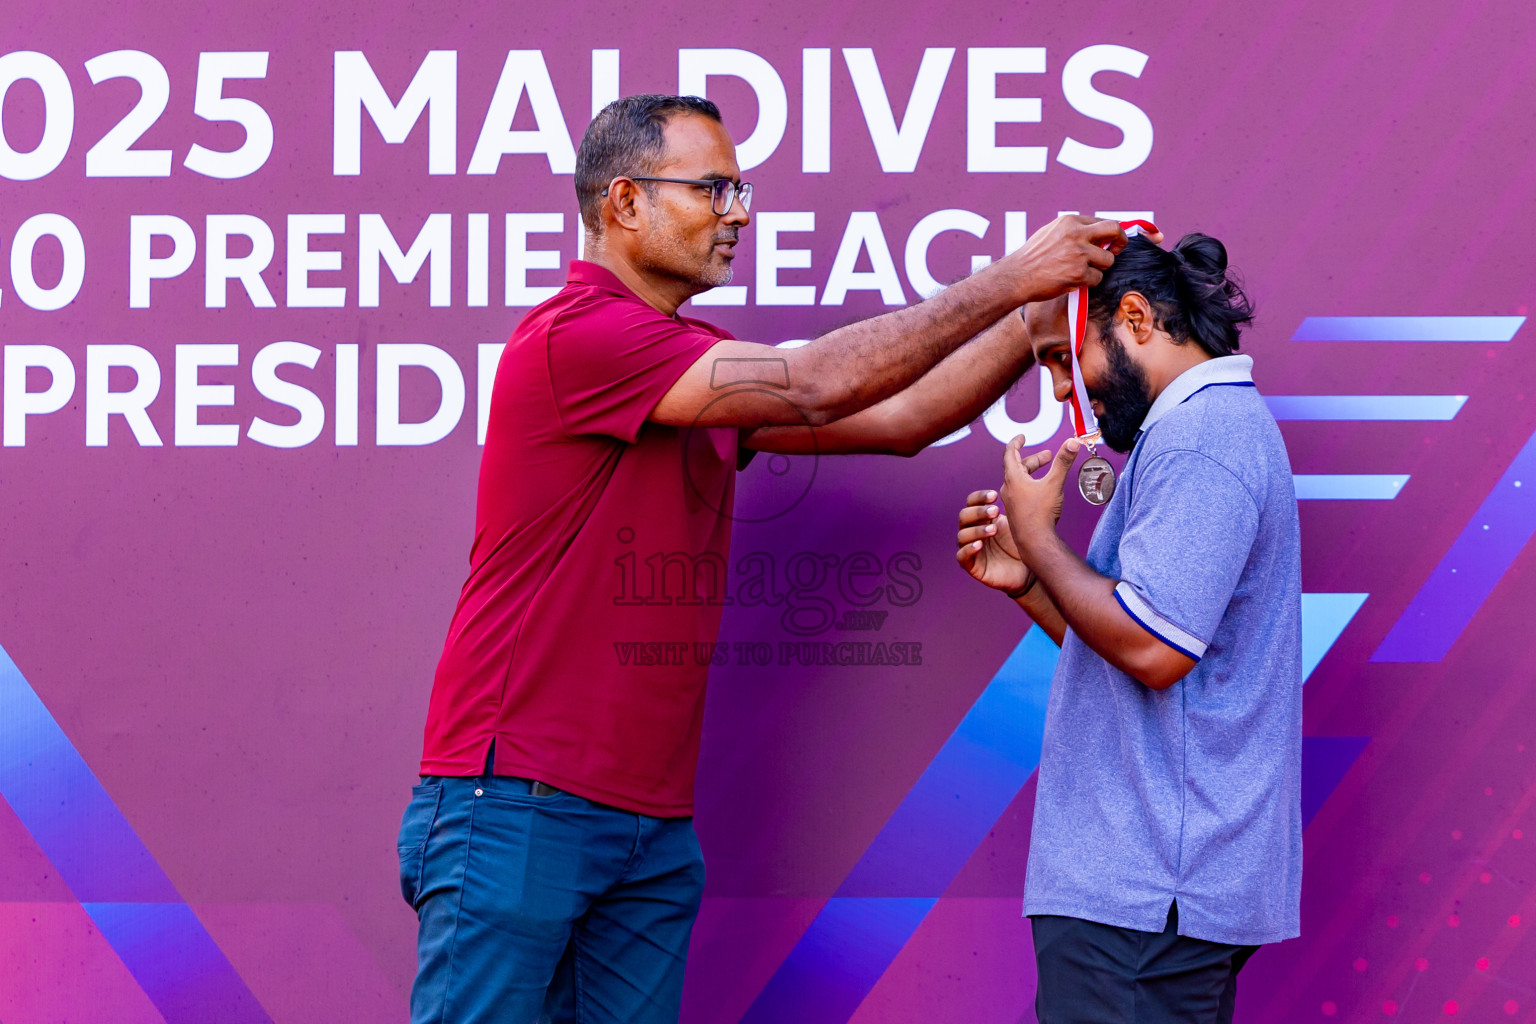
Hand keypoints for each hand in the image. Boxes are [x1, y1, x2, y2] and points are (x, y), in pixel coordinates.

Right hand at [956, 489, 1033, 594]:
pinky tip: (980, 544)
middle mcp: (973, 531)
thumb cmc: (1022, 544)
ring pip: (962, 535)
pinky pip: (962, 556)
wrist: (1030, 570)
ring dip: (976, 530)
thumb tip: (1019, 474)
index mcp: (982, 518)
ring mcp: (971, 548)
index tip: (995, 495)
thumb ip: (1012, 503)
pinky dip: (968, 549)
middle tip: (995, 511)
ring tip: (993, 529)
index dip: (979, 497)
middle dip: (978, 512)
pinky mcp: (972, 566)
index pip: (972, 502)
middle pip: (964, 516)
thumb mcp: (1016, 521)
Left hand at [999, 435, 1080, 552]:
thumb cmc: (1041, 513)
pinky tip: (1043, 492)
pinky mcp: (1017, 512)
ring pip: (1020, 481)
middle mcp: (1009, 489)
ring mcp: (1011, 502)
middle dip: (1034, 460)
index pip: (1010, 454)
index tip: (1022, 437)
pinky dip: (1031, 486)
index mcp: (1013, 478)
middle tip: (1048, 456)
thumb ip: (1063, 462)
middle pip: (1018, 467)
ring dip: (1033, 473)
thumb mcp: (1054, 483)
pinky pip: (1022, 493)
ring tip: (1048, 472)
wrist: (1034, 542)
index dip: (1016, 443)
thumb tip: (1072, 442)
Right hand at [1008, 215, 1125, 301]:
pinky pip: (1097, 278)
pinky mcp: (1079, 273)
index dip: (1108, 234)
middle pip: (1114, 230)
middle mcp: (1076, 234)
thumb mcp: (1050, 232)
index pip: (1102, 222)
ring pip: (1107, 260)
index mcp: (1070, 222)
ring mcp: (1079, 254)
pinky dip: (1088, 283)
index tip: (1109, 243)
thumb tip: (1095, 233)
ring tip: (1081, 272)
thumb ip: (1073, 230)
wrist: (1016, 277)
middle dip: (1121, 241)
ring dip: (1099, 268)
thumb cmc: (1031, 257)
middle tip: (1116, 250)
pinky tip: (1073, 281)